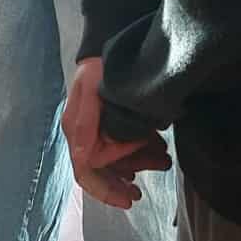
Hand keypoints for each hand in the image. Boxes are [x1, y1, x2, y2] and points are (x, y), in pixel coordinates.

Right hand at [60, 57, 170, 208]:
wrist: (110, 45)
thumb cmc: (100, 68)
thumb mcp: (92, 92)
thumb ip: (87, 124)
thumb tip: (85, 158)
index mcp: (77, 132)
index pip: (87, 171)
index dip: (106, 189)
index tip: (131, 195)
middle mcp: (84, 136)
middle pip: (101, 172)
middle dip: (124, 182)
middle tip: (143, 190)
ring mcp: (97, 132)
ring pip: (116, 162)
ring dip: (139, 164)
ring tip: (163, 160)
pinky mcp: (111, 125)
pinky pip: (124, 148)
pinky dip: (139, 153)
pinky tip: (156, 151)